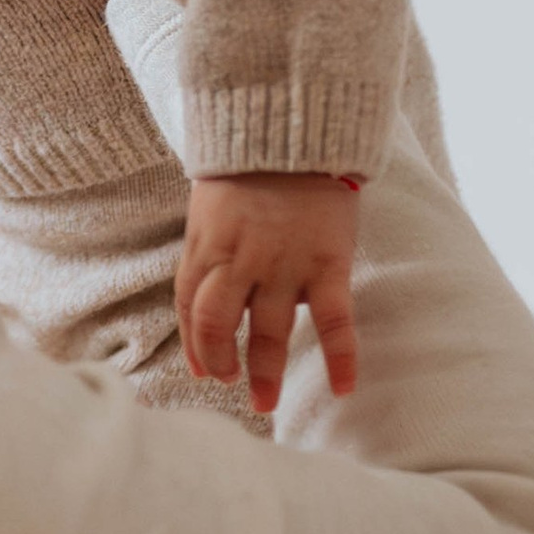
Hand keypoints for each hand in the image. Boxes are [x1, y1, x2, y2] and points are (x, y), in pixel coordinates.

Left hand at [178, 173, 360, 411]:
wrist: (295, 130)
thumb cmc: (249, 171)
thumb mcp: (210, 209)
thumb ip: (209, 251)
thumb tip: (208, 294)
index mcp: (206, 247)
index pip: (189, 308)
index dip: (195, 345)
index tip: (205, 371)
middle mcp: (239, 262)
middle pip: (218, 326)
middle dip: (221, 363)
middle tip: (232, 388)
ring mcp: (283, 265)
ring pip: (268, 332)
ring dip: (264, 372)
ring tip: (264, 403)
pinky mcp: (327, 264)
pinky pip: (333, 322)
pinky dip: (340, 358)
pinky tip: (343, 388)